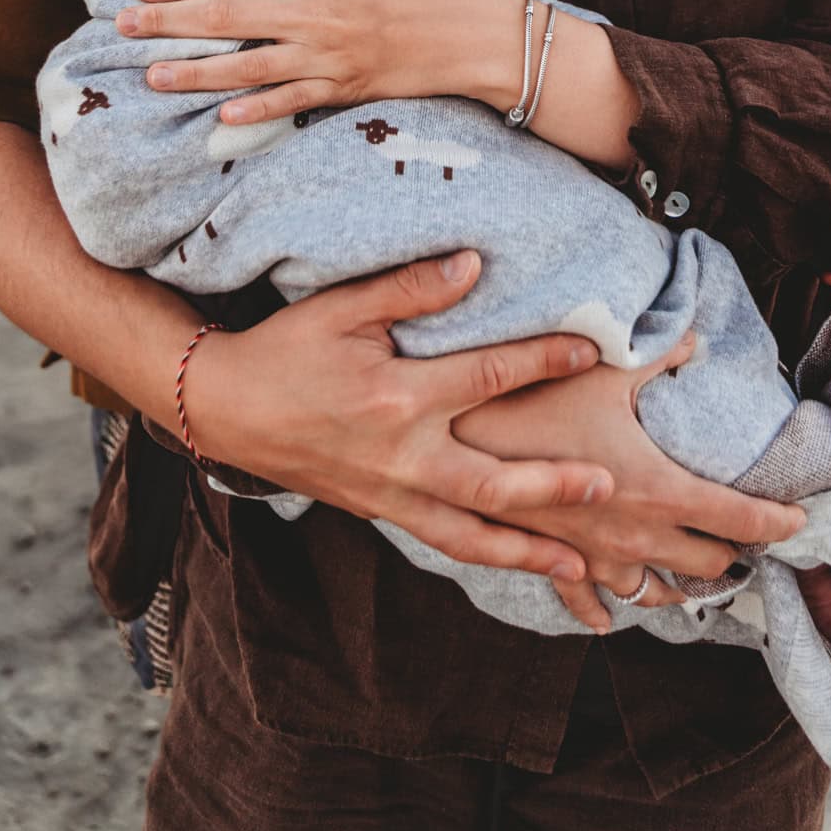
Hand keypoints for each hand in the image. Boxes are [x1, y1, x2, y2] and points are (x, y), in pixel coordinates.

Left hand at [118, 0, 496, 123]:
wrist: (471, 35)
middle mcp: (310, 18)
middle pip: (224, 19)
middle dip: (167, 24)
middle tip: (121, 29)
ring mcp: (324, 58)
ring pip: (245, 66)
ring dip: (194, 72)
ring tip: (151, 76)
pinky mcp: (342, 90)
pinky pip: (289, 102)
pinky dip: (254, 110)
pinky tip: (219, 116)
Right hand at [182, 248, 613, 579]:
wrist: (221, 407)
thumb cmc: (284, 348)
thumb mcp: (341, 306)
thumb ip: (411, 288)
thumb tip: (473, 265)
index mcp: (396, 398)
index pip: (487, 377)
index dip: (543, 360)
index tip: (591, 350)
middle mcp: (400, 458)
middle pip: (493, 484)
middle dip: (554, 488)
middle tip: (609, 486)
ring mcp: (389, 494)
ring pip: (470, 535)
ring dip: (528, 550)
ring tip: (580, 565)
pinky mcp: (377, 512)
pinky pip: (442, 541)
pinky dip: (484, 554)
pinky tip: (518, 559)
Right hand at [453, 342, 804, 631]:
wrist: (466, 442)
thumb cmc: (538, 401)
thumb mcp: (607, 368)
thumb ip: (662, 354)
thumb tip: (697, 337)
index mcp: (661, 491)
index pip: (741, 519)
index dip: (779, 522)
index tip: (801, 521)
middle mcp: (637, 536)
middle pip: (709, 564)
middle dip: (736, 553)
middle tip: (747, 538)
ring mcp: (597, 559)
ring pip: (657, 591)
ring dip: (681, 583)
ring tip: (696, 571)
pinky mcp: (558, 564)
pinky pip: (590, 605)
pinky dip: (608, 610)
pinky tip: (614, 615)